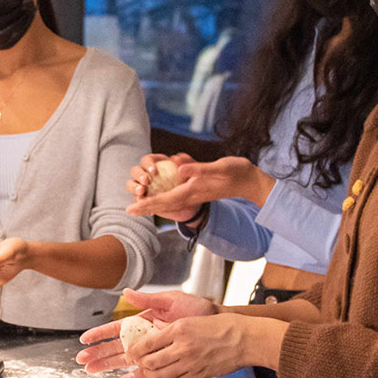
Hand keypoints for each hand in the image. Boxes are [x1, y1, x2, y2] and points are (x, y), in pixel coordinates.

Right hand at [76, 290, 216, 375]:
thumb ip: (148, 300)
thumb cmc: (196, 308)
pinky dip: (131, 377)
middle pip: (116, 346)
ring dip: (109, 365)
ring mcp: (153, 349)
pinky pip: (144, 371)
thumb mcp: (171, 300)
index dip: (101, 334)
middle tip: (81, 360)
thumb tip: (125, 293)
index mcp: (144, 320)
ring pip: (125, 359)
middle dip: (99, 352)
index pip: (117, 328)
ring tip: (91, 371)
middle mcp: (145, 335)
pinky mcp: (162, 359)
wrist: (216, 323)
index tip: (85, 340)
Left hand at [119, 313, 284, 377]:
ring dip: (149, 374)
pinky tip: (162, 377)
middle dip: (139, 364)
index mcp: (180, 329)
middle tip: (136, 361)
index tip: (131, 351)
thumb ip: (171, 325)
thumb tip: (154, 329)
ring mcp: (190, 363)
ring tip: (147, 370)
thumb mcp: (194, 318)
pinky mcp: (197, 375)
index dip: (134, 350)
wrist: (245, 338)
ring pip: (159, 375)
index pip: (147, 343)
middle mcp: (183, 347)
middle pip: (149, 362)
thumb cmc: (222, 324)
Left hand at [126, 155, 275, 217]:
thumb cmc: (236, 172)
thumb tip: (177, 169)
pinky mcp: (199, 188)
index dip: (147, 203)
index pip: (165, 199)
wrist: (249, 181)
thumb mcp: (218, 167)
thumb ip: (198, 169)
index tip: (131, 209)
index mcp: (193, 190)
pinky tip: (161, 192)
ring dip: (155, 202)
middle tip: (128, 210)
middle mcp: (192, 193)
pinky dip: (166, 196)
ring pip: (170, 200)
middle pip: (164, 203)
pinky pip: (178, 194)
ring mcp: (195, 192)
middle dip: (146, 206)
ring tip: (140, 203)